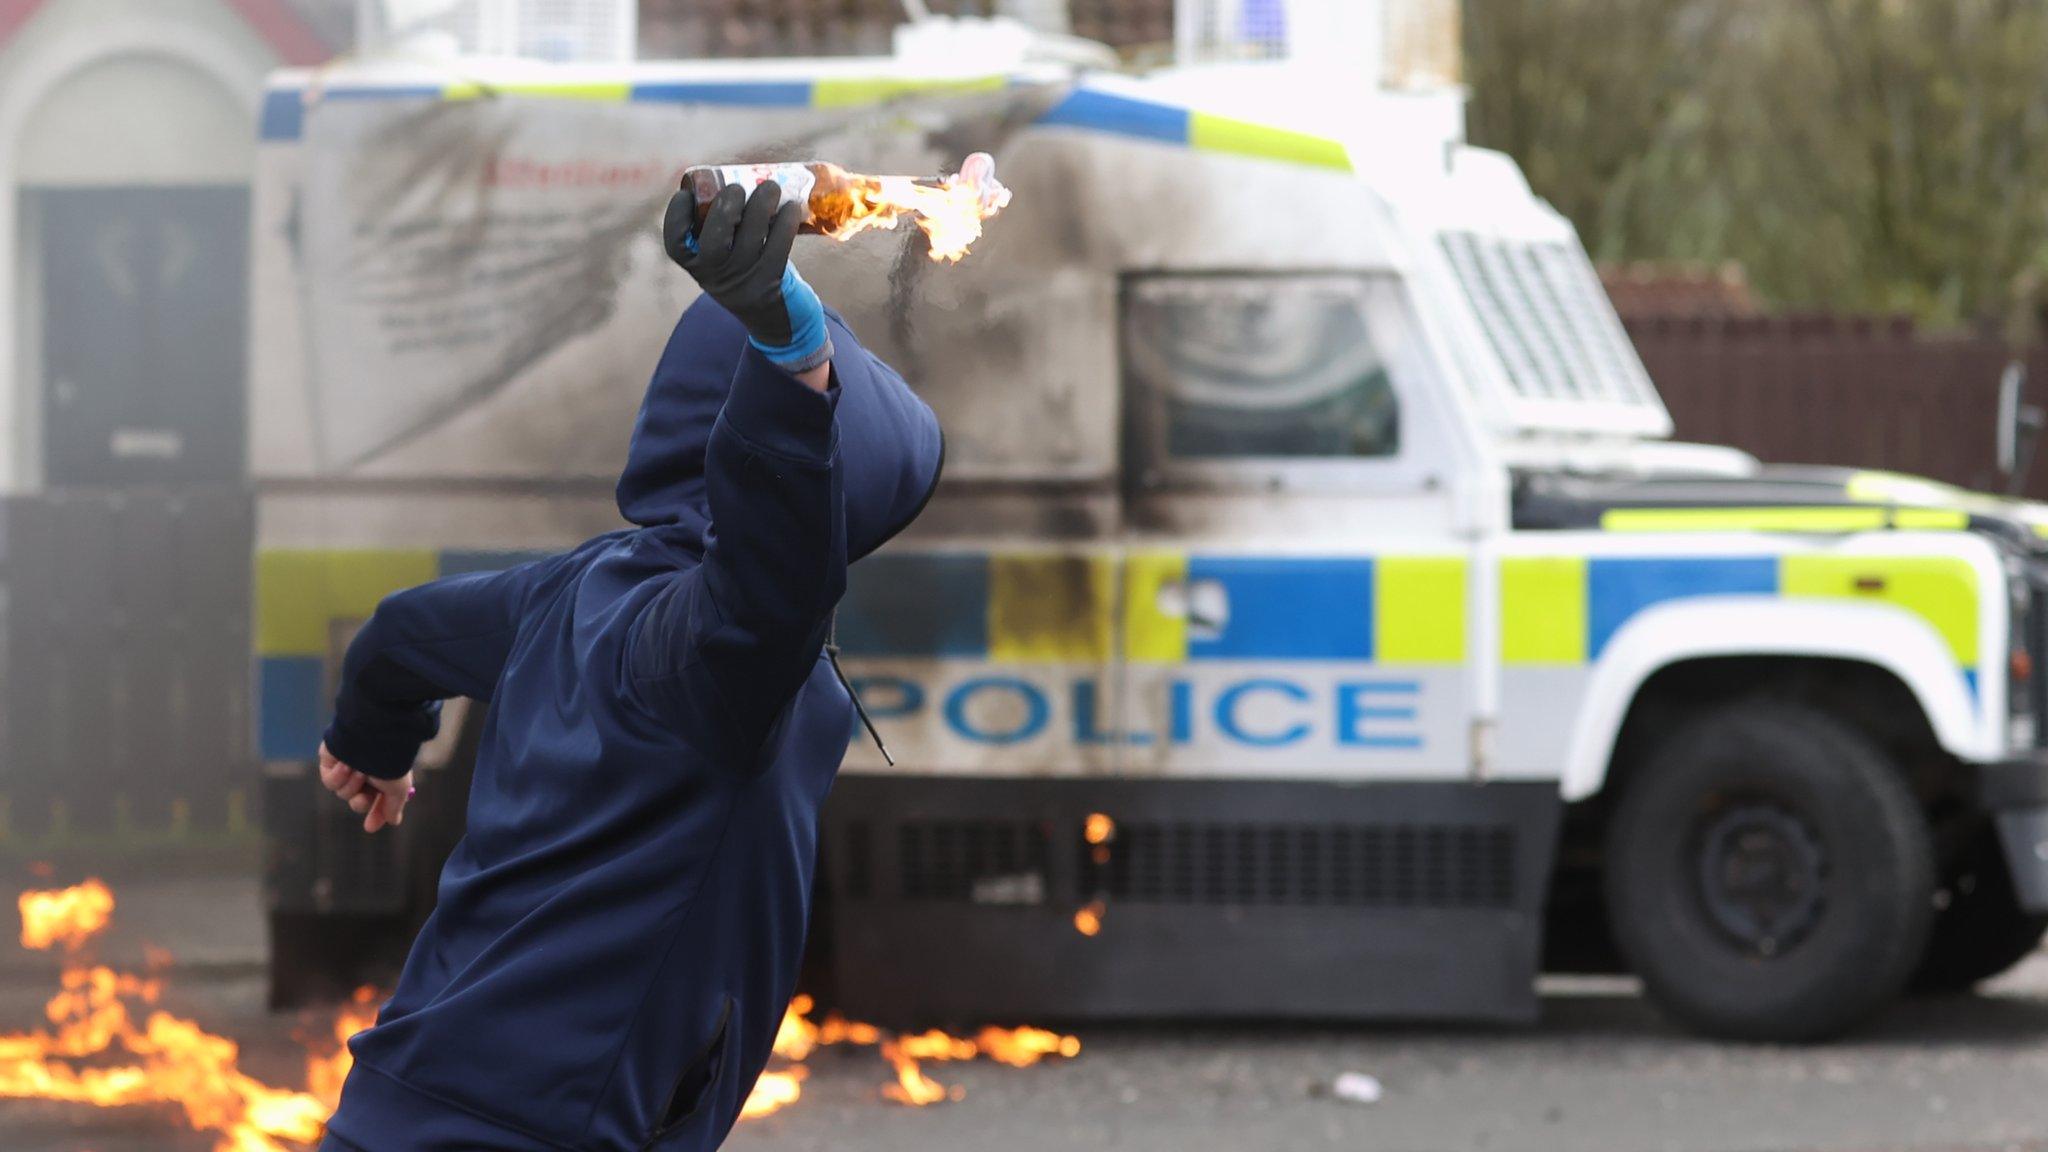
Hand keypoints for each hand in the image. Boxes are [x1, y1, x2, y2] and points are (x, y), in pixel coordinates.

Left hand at [318, 742, 414, 833]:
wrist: (371, 735)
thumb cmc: (388, 761)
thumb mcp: (398, 788)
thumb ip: (394, 806)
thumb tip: (393, 822)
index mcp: (384, 774)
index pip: (378, 800)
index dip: (375, 814)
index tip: (370, 827)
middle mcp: (366, 770)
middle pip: (358, 800)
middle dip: (360, 802)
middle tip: (363, 798)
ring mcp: (347, 767)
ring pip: (343, 793)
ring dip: (352, 785)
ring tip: (360, 771)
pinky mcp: (330, 761)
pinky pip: (330, 781)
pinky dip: (338, 777)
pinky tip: (346, 765)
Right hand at [664, 180, 832, 374]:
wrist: (768, 315)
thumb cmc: (740, 269)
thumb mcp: (717, 256)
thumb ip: (714, 226)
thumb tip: (720, 176)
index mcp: (694, 265)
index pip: (674, 244)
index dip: (676, 217)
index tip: (685, 194)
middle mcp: (714, 277)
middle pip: (714, 242)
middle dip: (726, 208)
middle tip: (738, 186)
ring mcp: (743, 282)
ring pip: (751, 240)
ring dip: (762, 206)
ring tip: (771, 186)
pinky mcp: (770, 284)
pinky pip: (779, 248)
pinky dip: (786, 223)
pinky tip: (792, 207)